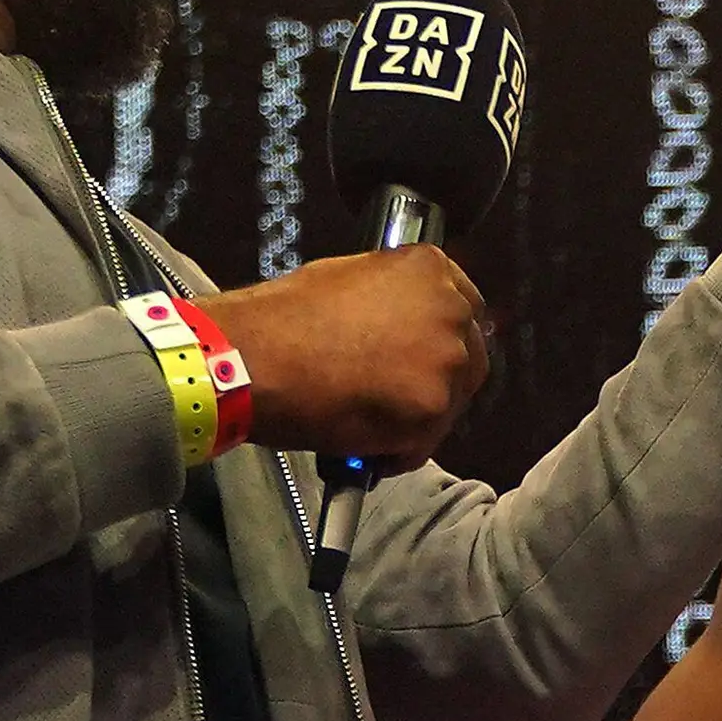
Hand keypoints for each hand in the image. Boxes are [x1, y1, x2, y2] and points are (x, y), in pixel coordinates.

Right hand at [195, 245, 491, 467]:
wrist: (253, 358)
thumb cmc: (285, 319)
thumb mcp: (349, 279)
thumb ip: (393, 298)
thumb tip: (402, 321)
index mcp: (431, 269)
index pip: (467, 307)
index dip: (445, 337)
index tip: (428, 356)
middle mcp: (450, 312)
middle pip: (468, 359)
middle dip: (438, 382)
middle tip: (398, 396)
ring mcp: (445, 363)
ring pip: (449, 404)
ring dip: (416, 417)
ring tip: (369, 420)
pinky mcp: (430, 412)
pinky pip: (423, 442)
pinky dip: (398, 450)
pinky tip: (365, 443)